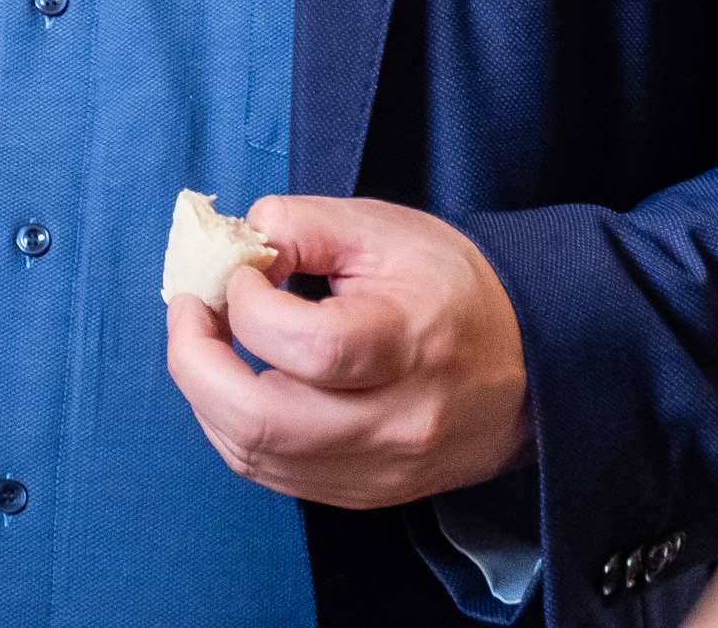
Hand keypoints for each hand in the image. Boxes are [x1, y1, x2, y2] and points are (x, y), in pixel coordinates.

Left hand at [161, 192, 529, 508]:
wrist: (528, 367)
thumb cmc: (453, 288)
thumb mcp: (385, 229)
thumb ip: (302, 224)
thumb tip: (236, 247)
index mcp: (410, 345)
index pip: (311, 346)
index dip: (251, 306)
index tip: (244, 271)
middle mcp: (395, 422)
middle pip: (263, 423)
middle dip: (196, 363)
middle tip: (189, 310)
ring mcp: (377, 469)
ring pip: (255, 456)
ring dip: (206, 396)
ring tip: (206, 340)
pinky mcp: (363, 493)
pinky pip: (272, 475)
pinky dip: (234, 426)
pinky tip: (235, 382)